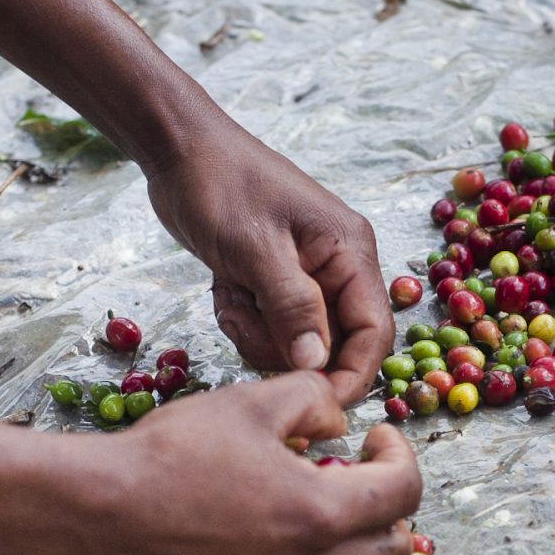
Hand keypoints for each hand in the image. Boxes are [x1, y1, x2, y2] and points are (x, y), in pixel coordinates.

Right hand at [37, 372, 421, 554]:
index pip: (403, 494)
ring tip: (301, 492)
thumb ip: (314, 402)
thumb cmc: (172, 451)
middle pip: (391, 551)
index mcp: (320, 514)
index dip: (401, 455)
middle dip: (388, 507)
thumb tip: (340, 425)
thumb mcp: (251, 401)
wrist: (96, 511)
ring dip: (342, 533)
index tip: (377, 436)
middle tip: (358, 471)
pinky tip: (255, 521)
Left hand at [142, 124, 394, 402]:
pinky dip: (244, 320)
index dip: (351, 375)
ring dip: (258, 333)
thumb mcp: (256, 248)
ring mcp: (308, 277)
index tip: (315, 402)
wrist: (181, 152)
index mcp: (350, 253)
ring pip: (297, 343)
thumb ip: (291, 308)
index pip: (373, 332)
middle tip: (244, 315)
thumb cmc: (221, 186)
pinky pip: (271, 328)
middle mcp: (338, 268)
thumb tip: (315, 365)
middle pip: (333, 344)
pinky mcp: (277, 283)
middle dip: (284, 346)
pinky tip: (225, 288)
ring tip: (231, 294)